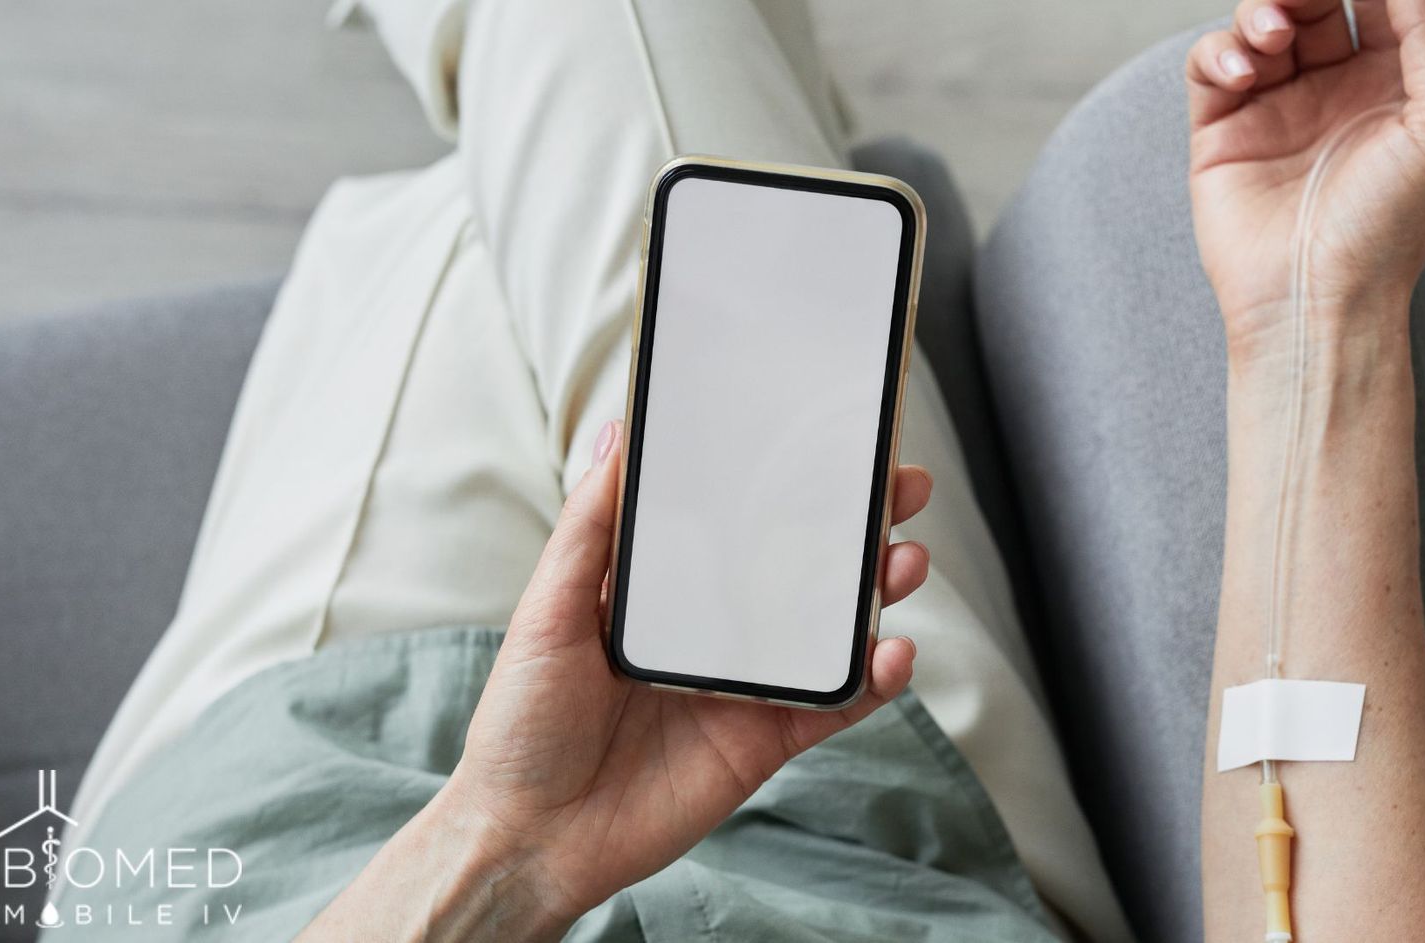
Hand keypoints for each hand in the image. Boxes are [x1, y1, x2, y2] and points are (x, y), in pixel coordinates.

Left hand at [445, 420, 928, 927]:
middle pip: (803, 565)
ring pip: (832, 628)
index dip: (790, 481)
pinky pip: (834, 704)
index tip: (832, 440)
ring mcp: (747, 683)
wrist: (529, 836)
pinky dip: (873, 681)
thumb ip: (590, 526)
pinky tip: (892, 654)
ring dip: (879, 593)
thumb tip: (618, 434)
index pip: (741, 520)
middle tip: (901, 487)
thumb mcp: (547, 608)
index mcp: (667, 589)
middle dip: (860, 524)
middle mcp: (715, 628)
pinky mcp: (767, 739)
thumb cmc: (521, 722)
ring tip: (903, 562)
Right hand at [1186, 0, 1424, 349]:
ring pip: (1258, 24)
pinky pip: (1210, 66)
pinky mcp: (1221, 131)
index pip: (1379, 4)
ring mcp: (1274, 109)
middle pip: (1315, 2)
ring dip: (1263, 11)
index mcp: (1391, 87)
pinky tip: (1246, 72)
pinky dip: (1221, 52)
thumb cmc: (1389, 227)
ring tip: (1274, 34)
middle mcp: (1332, 93)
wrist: (1318, 298)